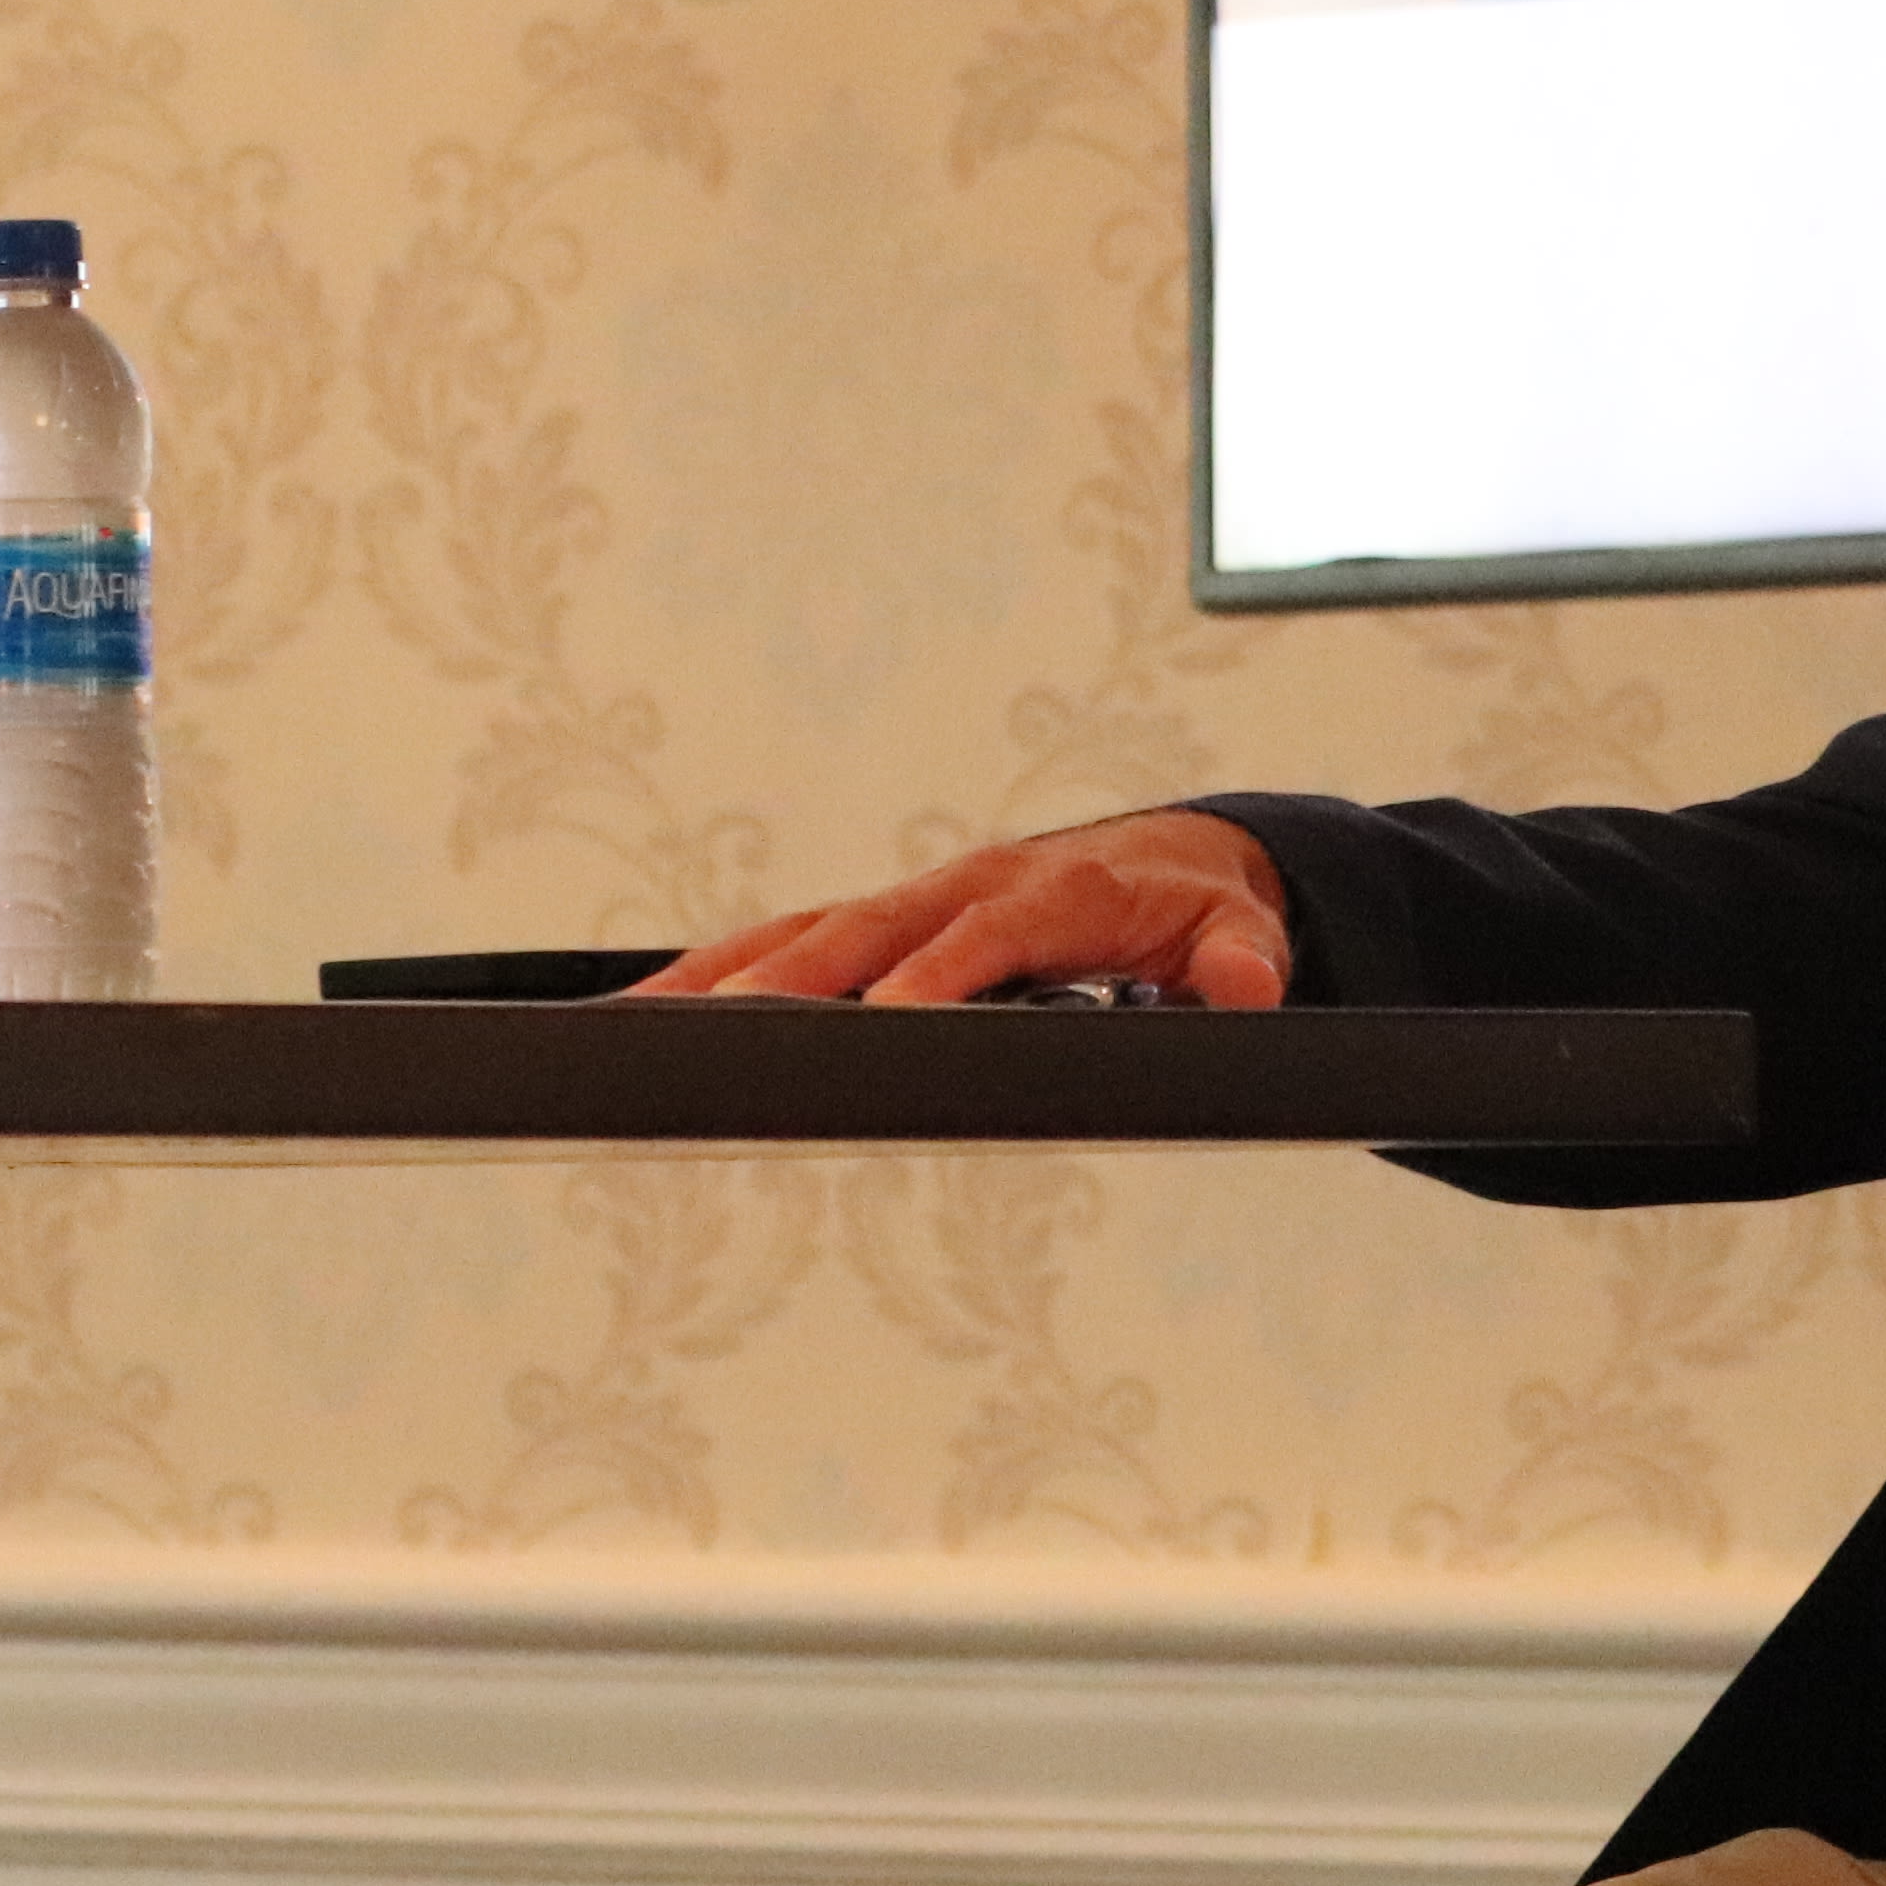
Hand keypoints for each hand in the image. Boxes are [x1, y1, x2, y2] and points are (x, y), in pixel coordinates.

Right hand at [634, 811, 1291, 1003]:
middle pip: (861, 930)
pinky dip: (718, 973)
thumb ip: (1244, 961)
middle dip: (787, 978)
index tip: (890, 1017)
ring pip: (801, 934)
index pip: (987, 932)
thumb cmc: (1194, 902)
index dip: (939, 973)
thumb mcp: (1238, 929)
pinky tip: (650, 1011)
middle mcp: (966, 885)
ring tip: (637, 1023)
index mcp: (1053, 889)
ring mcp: (915, 904)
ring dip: (719, 976)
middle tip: (714, 1026)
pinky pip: (790, 945)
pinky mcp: (883, 928)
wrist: (1178, 858)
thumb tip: (1248, 985)